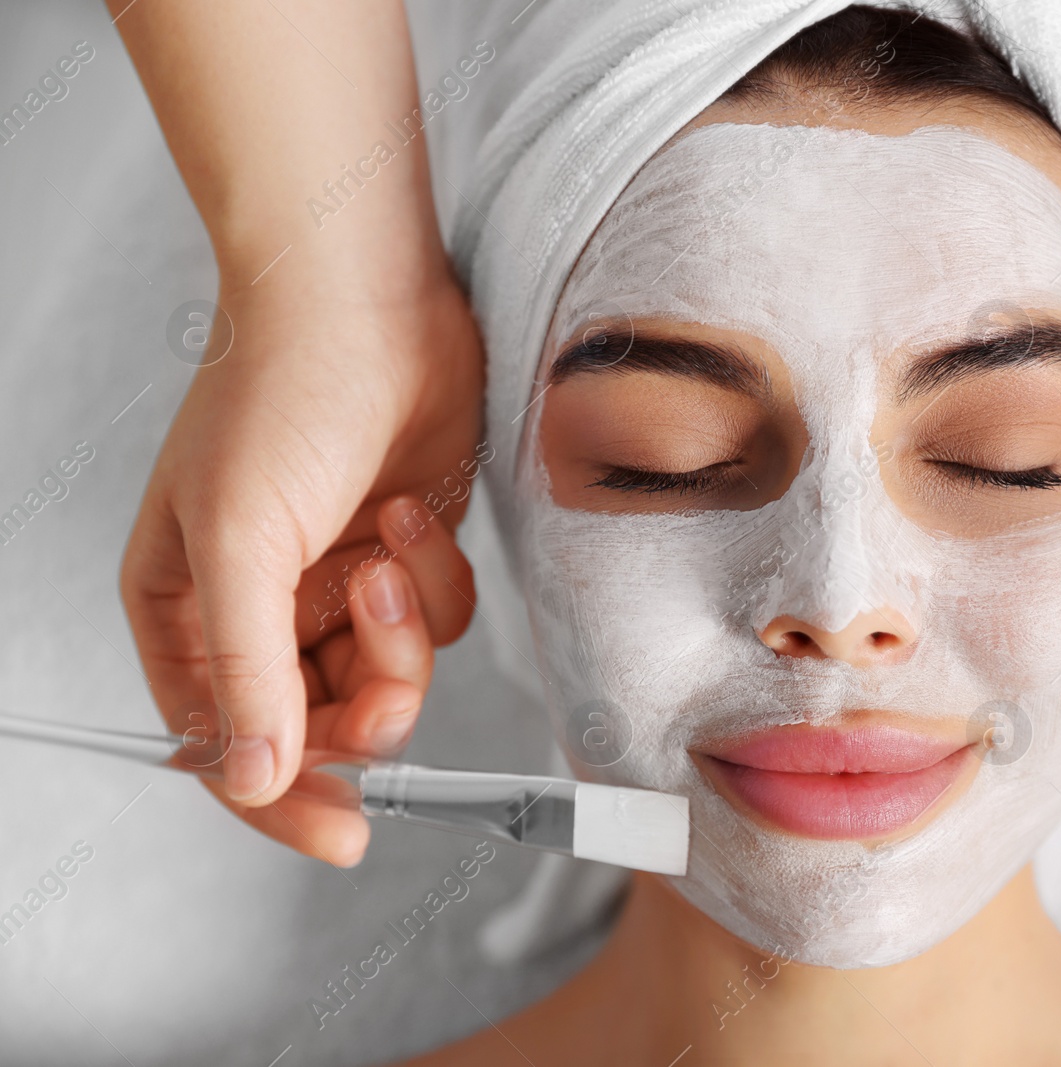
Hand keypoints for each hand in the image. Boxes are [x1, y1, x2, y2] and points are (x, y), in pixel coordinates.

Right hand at [122, 266, 484, 866]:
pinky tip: (409, 513)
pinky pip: (439, 620)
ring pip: (390, 676)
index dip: (283, 800)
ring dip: (401, 625)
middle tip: (380, 642)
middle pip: (324, 725)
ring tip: (386, 542)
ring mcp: (336, 583)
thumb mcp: (238, 543)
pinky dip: (435, 580)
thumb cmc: (278, 399)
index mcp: (186, 614)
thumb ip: (246, 671)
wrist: (364, 302)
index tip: (344, 836)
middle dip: (366, 697)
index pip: (229, 747)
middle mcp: (262, 610)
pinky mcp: (405, 555)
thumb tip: (255, 778)